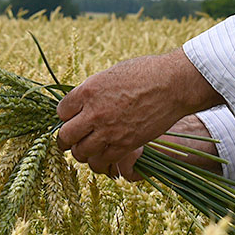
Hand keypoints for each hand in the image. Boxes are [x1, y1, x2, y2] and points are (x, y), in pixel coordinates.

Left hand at [55, 50, 219, 177]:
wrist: (172, 85)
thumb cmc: (145, 73)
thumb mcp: (111, 74)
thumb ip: (94, 91)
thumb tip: (83, 103)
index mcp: (88, 91)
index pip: (61, 111)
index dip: (65, 116)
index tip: (71, 118)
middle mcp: (94, 113)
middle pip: (66, 135)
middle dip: (65, 139)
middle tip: (69, 140)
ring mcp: (109, 131)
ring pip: (81, 152)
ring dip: (81, 152)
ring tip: (85, 149)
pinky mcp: (125, 145)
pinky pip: (103, 161)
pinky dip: (100, 161)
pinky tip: (103, 156)